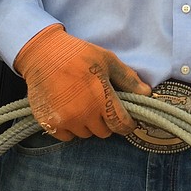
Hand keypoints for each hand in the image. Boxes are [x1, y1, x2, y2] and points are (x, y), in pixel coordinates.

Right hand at [14, 23, 150, 139]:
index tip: (128, 120)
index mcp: (101, 98)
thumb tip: (147, 93)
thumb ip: (127, 79)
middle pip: (104, 132)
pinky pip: (67, 136)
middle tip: (101, 106)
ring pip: (86, 134)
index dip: (127, 124)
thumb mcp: (107, 60)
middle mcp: (84, 113)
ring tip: (84, 106)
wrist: (43, 54)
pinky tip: (69, 111)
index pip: (121, 124)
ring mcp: (66, 120)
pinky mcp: (50, 123)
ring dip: (88, 125)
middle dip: (106, 122)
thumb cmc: (78, 54)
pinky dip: (70, 128)